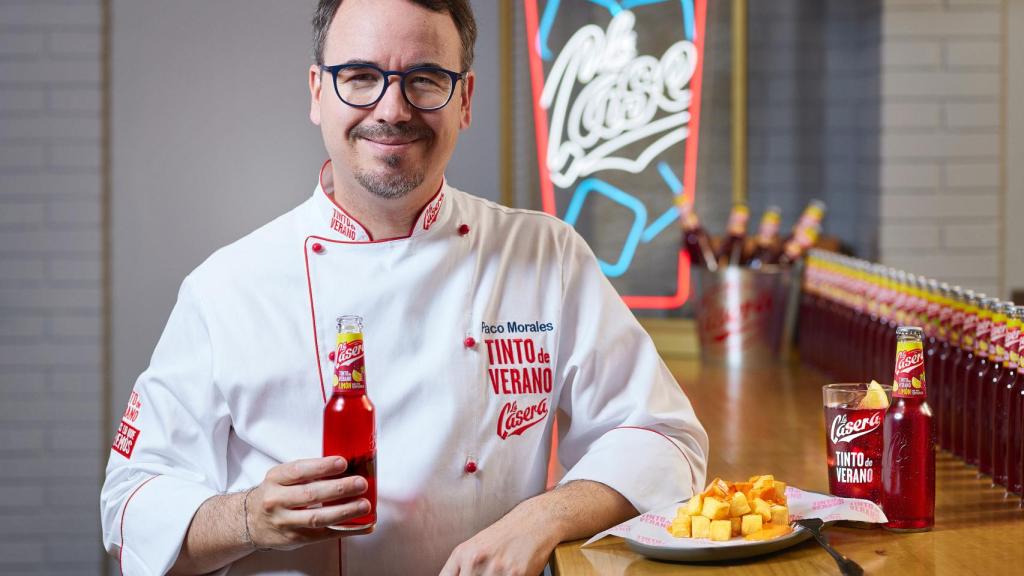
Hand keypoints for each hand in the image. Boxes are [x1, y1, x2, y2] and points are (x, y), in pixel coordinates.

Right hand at [247, 456, 371, 549]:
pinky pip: (324, 535)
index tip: (342, 462)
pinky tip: (363, 525)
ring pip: (317, 518)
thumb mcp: (281, 477)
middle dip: (338, 489)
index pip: (299, 471)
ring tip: (364, 505)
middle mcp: (276, 501)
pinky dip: (347, 529)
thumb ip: (307, 471)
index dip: (322, 467)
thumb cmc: (274, 494)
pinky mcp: (296, 539)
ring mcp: (285, 522)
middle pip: (310, 494)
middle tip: (360, 483)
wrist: (251, 521)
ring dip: (344, 511)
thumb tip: (345, 466)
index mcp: (275, 479)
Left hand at [439, 512, 557, 575]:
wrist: (534, 521)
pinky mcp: (515, 574)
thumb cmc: (505, 535)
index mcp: (462, 554)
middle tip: (490, 573)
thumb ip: (460, 569)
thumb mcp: (475, 548)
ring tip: (501, 571)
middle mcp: (475, 560)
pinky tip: (511, 572)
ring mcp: (495, 568)